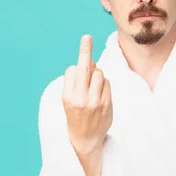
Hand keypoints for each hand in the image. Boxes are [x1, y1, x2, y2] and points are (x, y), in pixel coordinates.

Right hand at [62, 34, 112, 155]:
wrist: (86, 139)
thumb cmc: (76, 116)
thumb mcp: (69, 100)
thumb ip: (77, 82)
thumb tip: (91, 62)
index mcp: (67, 97)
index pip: (72, 70)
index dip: (76, 68)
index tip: (78, 63)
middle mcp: (81, 98)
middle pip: (85, 68)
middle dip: (85, 50)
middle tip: (87, 36)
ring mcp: (95, 101)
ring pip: (98, 73)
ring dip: (97, 74)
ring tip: (92, 87)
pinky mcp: (107, 104)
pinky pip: (107, 83)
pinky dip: (104, 84)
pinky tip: (100, 94)